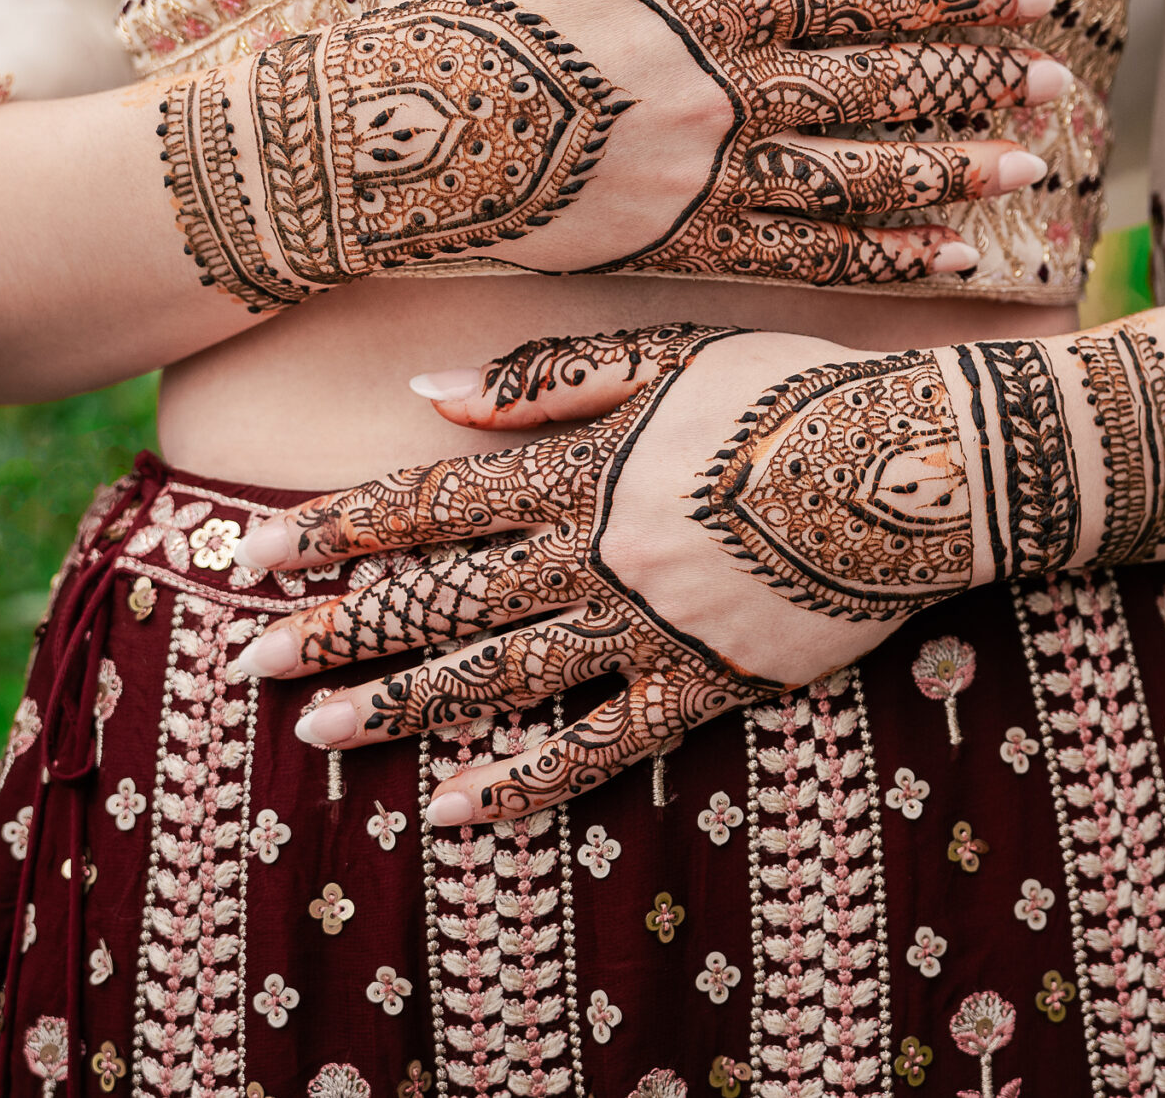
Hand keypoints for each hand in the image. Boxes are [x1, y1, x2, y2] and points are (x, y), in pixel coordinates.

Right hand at [159, 0, 1068, 308]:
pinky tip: (943, 258)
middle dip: (973, 85)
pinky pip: (799, 256)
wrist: (372, 138)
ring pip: (857, 178)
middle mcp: (724, 96)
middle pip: (880, 89)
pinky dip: (876, 257)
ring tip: (1029, 171)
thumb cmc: (464, 5)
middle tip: (1054, 86)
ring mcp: (703, 183)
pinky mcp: (672, 249)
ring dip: (949, 173)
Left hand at [227, 321, 1089, 822]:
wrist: (921, 462)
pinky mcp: (704, 682)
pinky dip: (526, 778)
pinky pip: (600, 742)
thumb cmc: (793, 391)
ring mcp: (646, 623)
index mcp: (581, 464)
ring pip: (500, 673)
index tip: (258, 554)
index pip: (433, 500)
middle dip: (337, 627)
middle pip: (443, 595)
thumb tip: (427, 396)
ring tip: (317, 733)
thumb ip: (546, 384)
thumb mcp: (667, 357)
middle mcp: (595, 548)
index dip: (339, 530)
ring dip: (402, 704)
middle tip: (244, 661)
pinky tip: (456, 807)